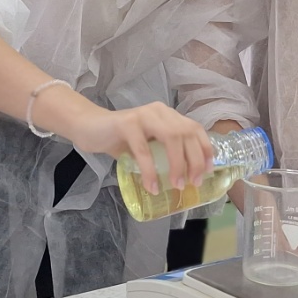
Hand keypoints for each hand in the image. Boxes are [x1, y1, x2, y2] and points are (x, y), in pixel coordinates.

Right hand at [64, 101, 212, 194]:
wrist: (89, 128)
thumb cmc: (120, 140)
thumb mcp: (148, 146)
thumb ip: (163, 153)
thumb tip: (186, 178)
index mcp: (167, 115)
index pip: (195, 128)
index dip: (205, 148)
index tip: (208, 170)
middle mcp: (159, 111)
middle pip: (187, 133)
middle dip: (194, 160)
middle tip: (193, 182)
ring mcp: (143, 115)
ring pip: (171, 137)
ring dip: (177, 164)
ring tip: (176, 185)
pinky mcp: (126, 123)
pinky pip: (143, 150)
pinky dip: (150, 171)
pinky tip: (152, 186)